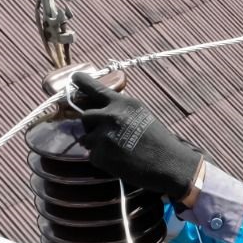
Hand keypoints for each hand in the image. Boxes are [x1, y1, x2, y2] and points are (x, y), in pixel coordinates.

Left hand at [71, 74, 203, 201]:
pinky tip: (118, 160)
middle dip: (91, 125)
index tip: (74, 78)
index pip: (95, 89)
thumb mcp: (141, 115)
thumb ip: (121, 109)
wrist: (168, 164)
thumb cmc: (159, 141)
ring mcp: (104, 136)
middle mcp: (111, 116)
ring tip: (116, 149)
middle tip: (104, 134)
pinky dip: (101, 159)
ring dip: (95, 143)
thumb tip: (101, 109)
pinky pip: (92, 155)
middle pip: (85, 116)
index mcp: (123, 103)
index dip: (82, 83)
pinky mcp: (101, 155)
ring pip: (86, 137)